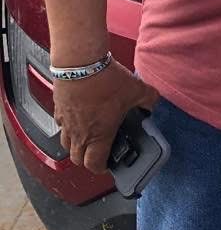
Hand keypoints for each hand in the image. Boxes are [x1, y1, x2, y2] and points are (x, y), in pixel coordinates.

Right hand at [53, 60, 157, 174]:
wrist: (80, 61)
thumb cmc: (105, 78)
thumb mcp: (137, 89)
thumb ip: (148, 99)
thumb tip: (152, 102)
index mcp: (99, 135)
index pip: (94, 164)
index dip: (101, 168)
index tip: (108, 163)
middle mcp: (80, 132)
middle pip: (77, 159)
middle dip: (87, 159)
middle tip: (97, 151)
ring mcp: (66, 121)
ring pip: (66, 143)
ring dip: (75, 144)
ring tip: (86, 136)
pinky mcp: (58, 108)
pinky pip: (60, 124)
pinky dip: (67, 125)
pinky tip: (77, 116)